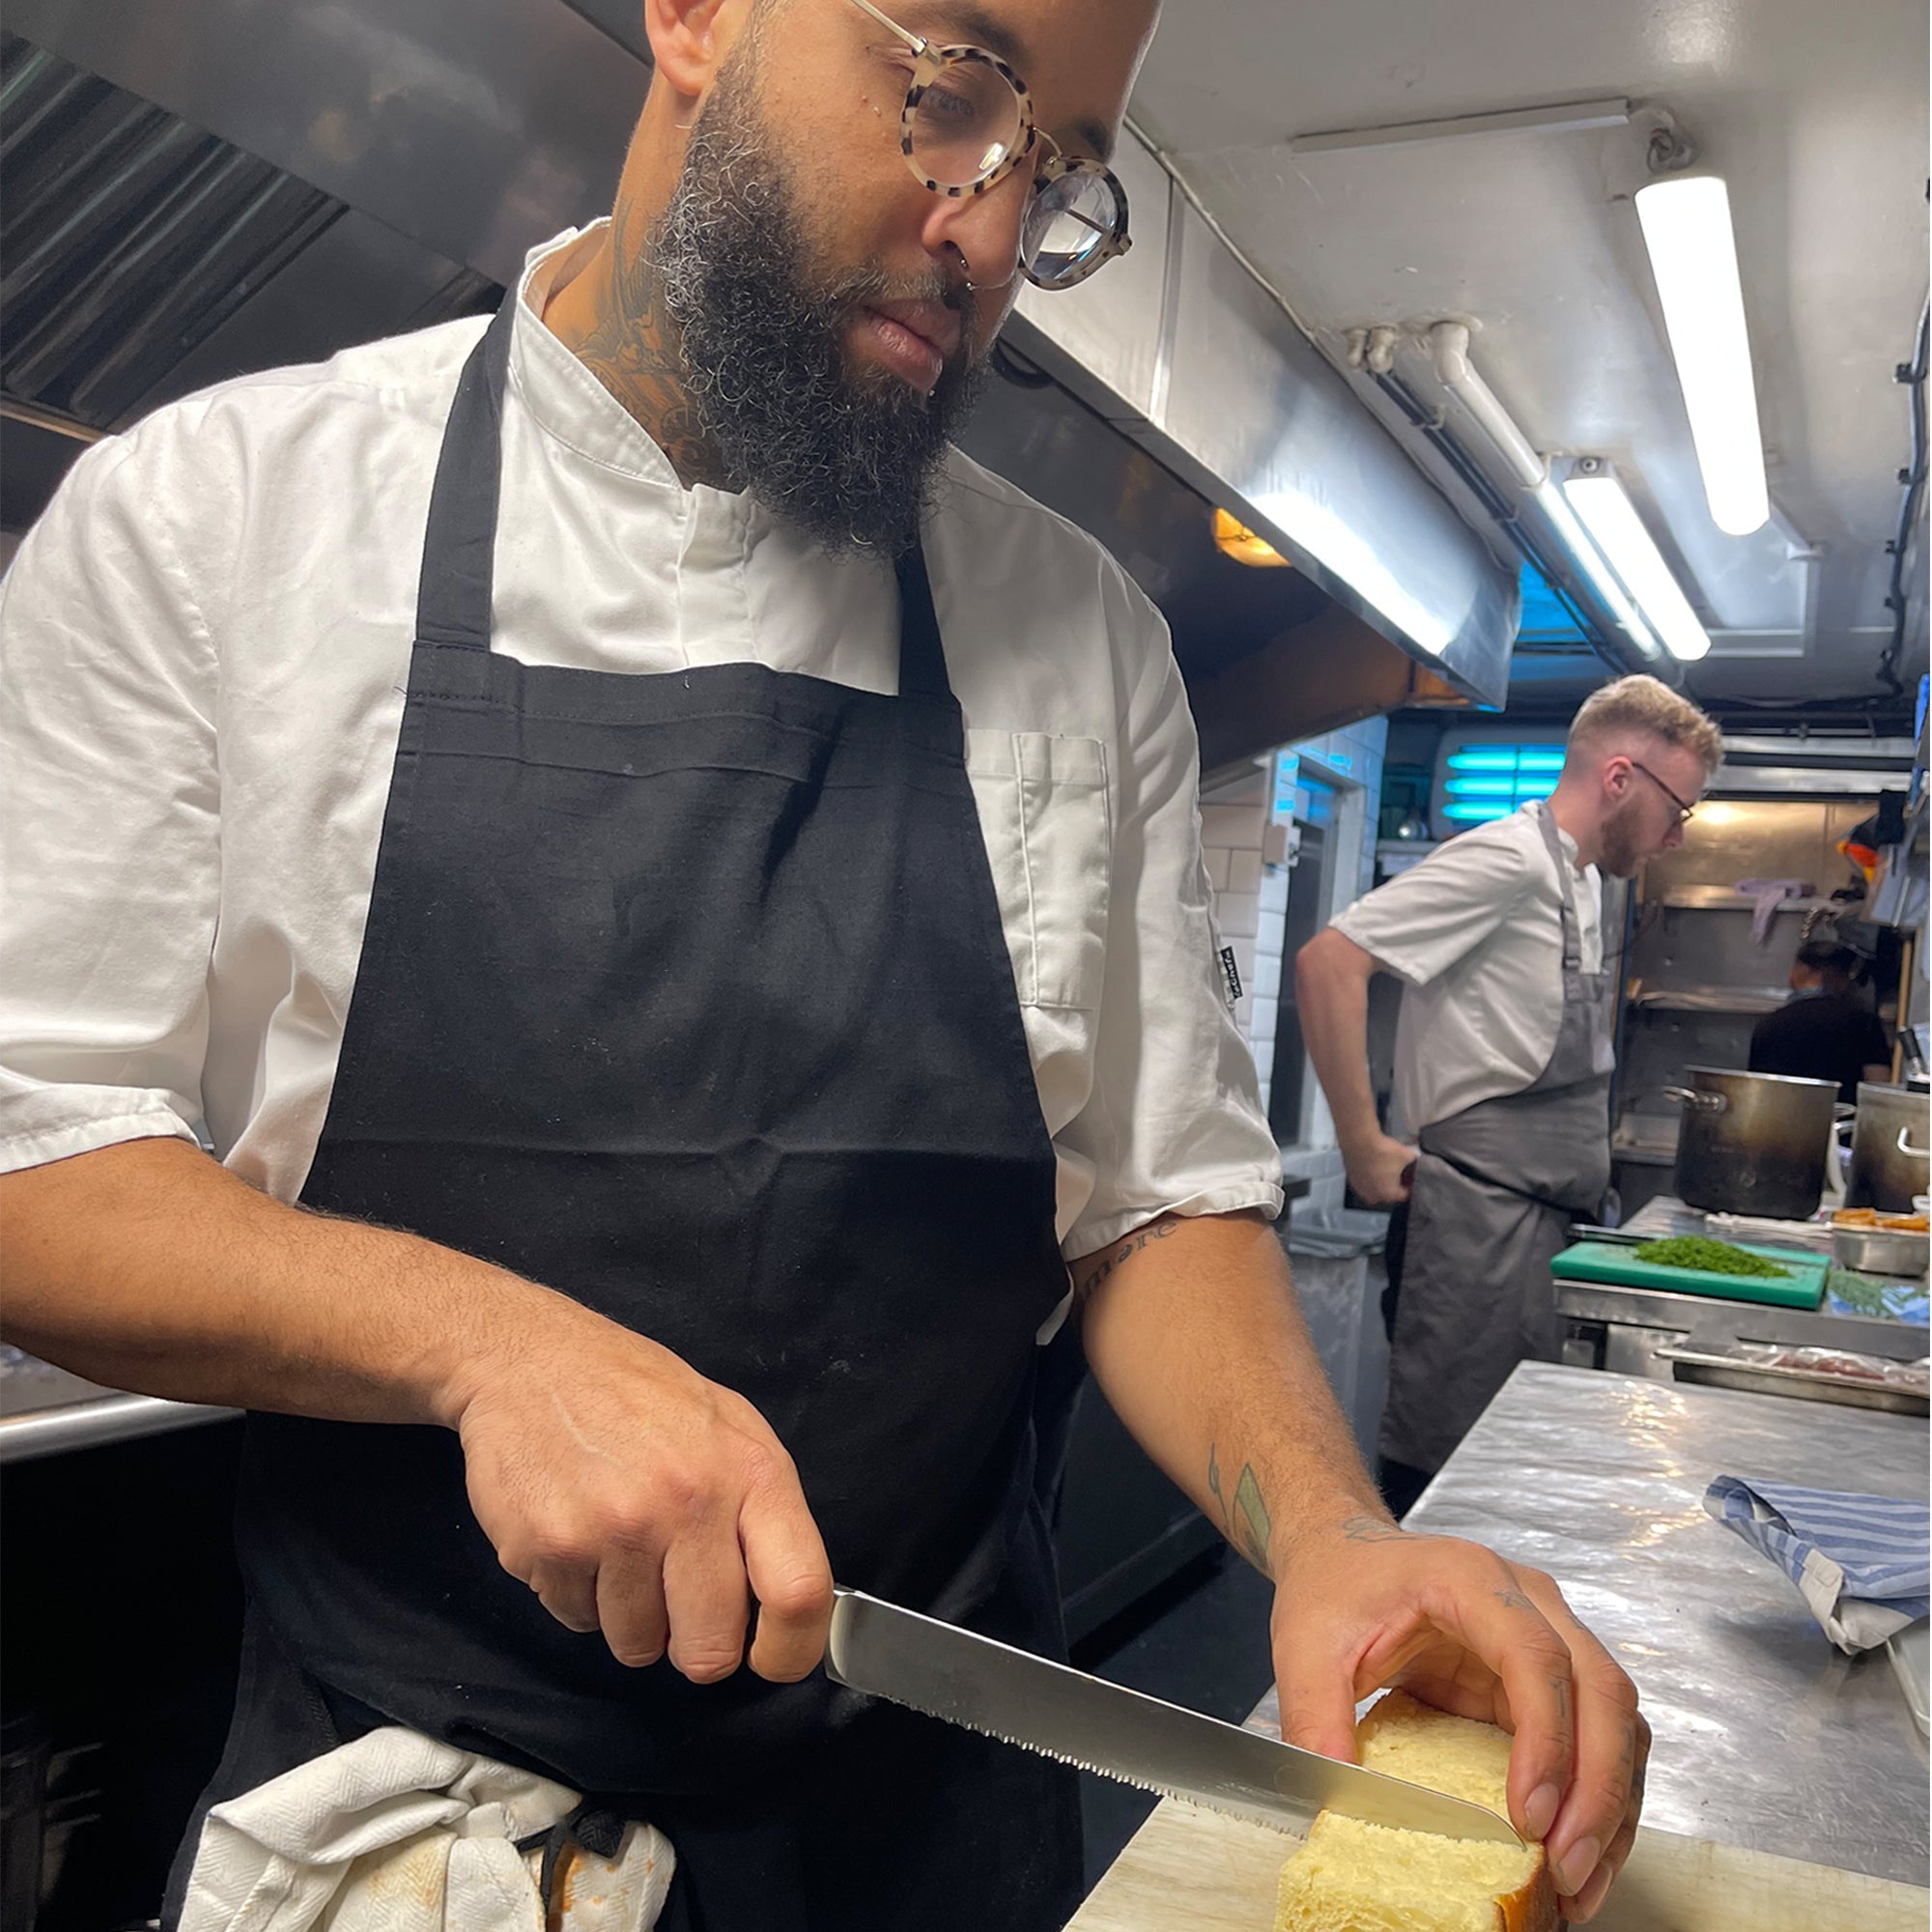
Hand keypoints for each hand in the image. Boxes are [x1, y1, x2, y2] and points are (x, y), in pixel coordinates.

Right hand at [451, 1298, 833, 1684]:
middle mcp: (687, 1503)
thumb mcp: (729, 1426)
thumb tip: (785, 1606)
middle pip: (709, 1650)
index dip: (790, 1650)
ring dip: (630, 1617)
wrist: (532, 1359)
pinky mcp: (550, 1549)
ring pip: (637, 1647)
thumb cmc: (638, 1395)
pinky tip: (578, 1534)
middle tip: (676, 1598)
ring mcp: (615, 1530)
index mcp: (749, 1471)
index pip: (798, 1592)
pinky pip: (578, 1622)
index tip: (770, 1658)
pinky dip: (579, 1595)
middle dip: (694, 1643)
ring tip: (619, 1546)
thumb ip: (761, 1511)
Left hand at [1271, 1513, 1647, 1922]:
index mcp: (1469, 1578)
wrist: (1344, 1553)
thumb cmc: (1335, 1584)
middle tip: (1565, 1871)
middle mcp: (1530, 1602)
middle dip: (1597, 1790)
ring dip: (1611, 1806)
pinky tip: (1578, 1855)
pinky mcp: (1551, 1681)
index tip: (1529, 1819)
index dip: (1547, 1740)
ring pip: (1618, 1721)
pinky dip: (1600, 1800)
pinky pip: (1600, 1739)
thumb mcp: (1305, 1643)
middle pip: (1602, 1690)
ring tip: (1577, 1884)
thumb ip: (1315, 1714)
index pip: (1536, 1655)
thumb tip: (1335, 1795)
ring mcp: (1551, 1637)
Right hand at [1341, 1132, 1416, 1204]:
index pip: (1404, 1195)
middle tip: (1399, 1171)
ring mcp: (1360, 1188)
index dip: (1410, 1184)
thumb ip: (1414, 1161)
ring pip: (1374, 1188)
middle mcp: (1373, 1195)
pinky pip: (1364, 1180)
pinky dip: (1369, 1175)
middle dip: (1394, 1184)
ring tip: (1385, 1166)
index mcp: (1388, 1194)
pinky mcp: (1351, 1178)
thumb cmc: (1383, 1151)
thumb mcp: (1407, 1155)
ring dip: (1380, 1180)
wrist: (1359, 1140)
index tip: (1411, 1175)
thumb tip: (1415, 1160)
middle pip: (1388, 1194)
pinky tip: (1373, 1163)